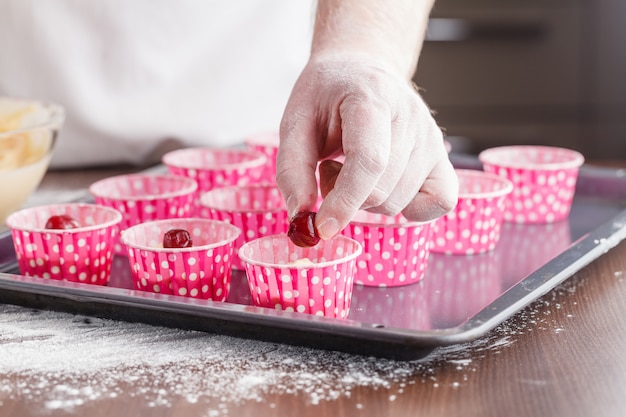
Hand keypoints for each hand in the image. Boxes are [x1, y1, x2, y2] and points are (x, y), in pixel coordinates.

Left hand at [276, 54, 457, 239]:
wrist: (361, 70)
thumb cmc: (327, 95)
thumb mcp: (295, 121)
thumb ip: (292, 169)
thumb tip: (301, 215)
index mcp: (372, 99)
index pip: (369, 160)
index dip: (345, 200)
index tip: (323, 227)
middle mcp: (411, 118)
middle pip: (382, 189)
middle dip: (347, 198)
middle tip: (330, 168)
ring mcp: (432, 138)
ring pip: (400, 201)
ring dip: (368, 200)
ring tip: (354, 167)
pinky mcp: (441, 156)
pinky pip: (439, 202)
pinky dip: (410, 208)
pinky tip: (385, 186)